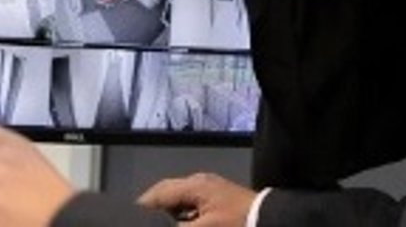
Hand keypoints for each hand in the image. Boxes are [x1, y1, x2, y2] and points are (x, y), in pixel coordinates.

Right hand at [138, 173, 257, 226]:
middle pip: (167, 192)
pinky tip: (183, 222)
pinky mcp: (217, 198)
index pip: (158, 193)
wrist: (270, 220)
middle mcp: (199, 183)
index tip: (135, 216)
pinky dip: (182, 213)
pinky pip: (191, 203)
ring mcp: (209, 189)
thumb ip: (179, 226)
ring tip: (161, 220)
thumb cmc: (239, 222)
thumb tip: (161, 224)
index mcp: (194, 185)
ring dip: (168, 210)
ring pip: (179, 198)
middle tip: (146, 218)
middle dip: (154, 207)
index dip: (144, 206)